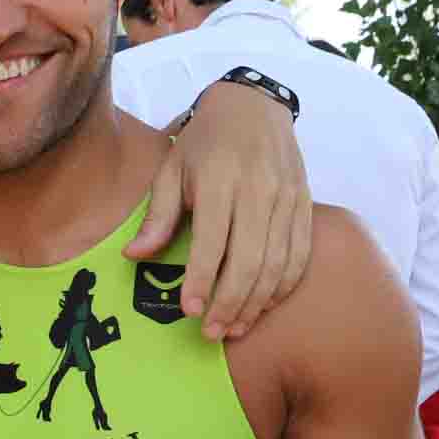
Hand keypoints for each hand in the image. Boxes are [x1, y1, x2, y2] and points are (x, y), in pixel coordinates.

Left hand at [127, 79, 311, 340]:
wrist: (253, 105)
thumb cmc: (204, 143)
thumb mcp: (171, 169)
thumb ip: (158, 215)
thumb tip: (134, 257)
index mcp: (220, 181)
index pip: (213, 241)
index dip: (202, 280)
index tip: (190, 310)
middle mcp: (258, 191)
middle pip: (250, 260)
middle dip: (230, 303)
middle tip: (211, 333)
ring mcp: (286, 199)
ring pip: (278, 263)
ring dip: (257, 303)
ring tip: (235, 327)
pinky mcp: (304, 205)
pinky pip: (300, 254)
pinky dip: (283, 286)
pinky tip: (263, 305)